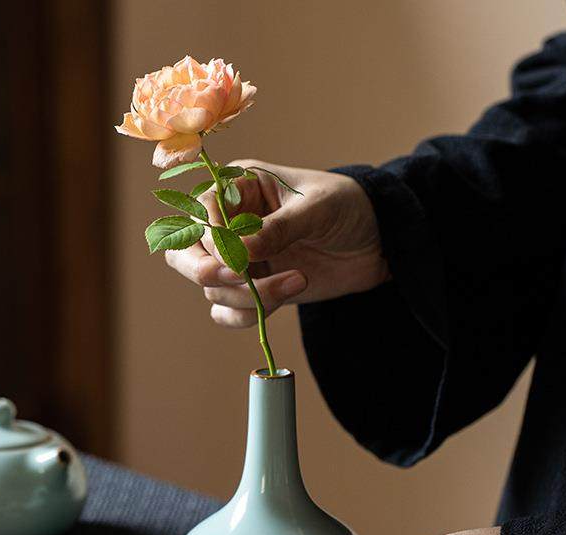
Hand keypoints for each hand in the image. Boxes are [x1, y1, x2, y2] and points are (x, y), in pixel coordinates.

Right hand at [164, 161, 388, 327]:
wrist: (379, 242)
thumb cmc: (349, 207)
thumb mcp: (318, 208)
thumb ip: (278, 229)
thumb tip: (238, 252)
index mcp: (240, 188)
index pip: (201, 212)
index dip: (211, 238)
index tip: (239, 258)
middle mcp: (231, 224)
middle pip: (186, 253)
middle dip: (205, 272)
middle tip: (240, 279)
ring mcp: (241, 260)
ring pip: (211, 289)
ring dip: (247, 296)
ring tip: (297, 281)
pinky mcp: (255, 290)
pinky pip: (227, 313)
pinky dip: (246, 316)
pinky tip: (285, 300)